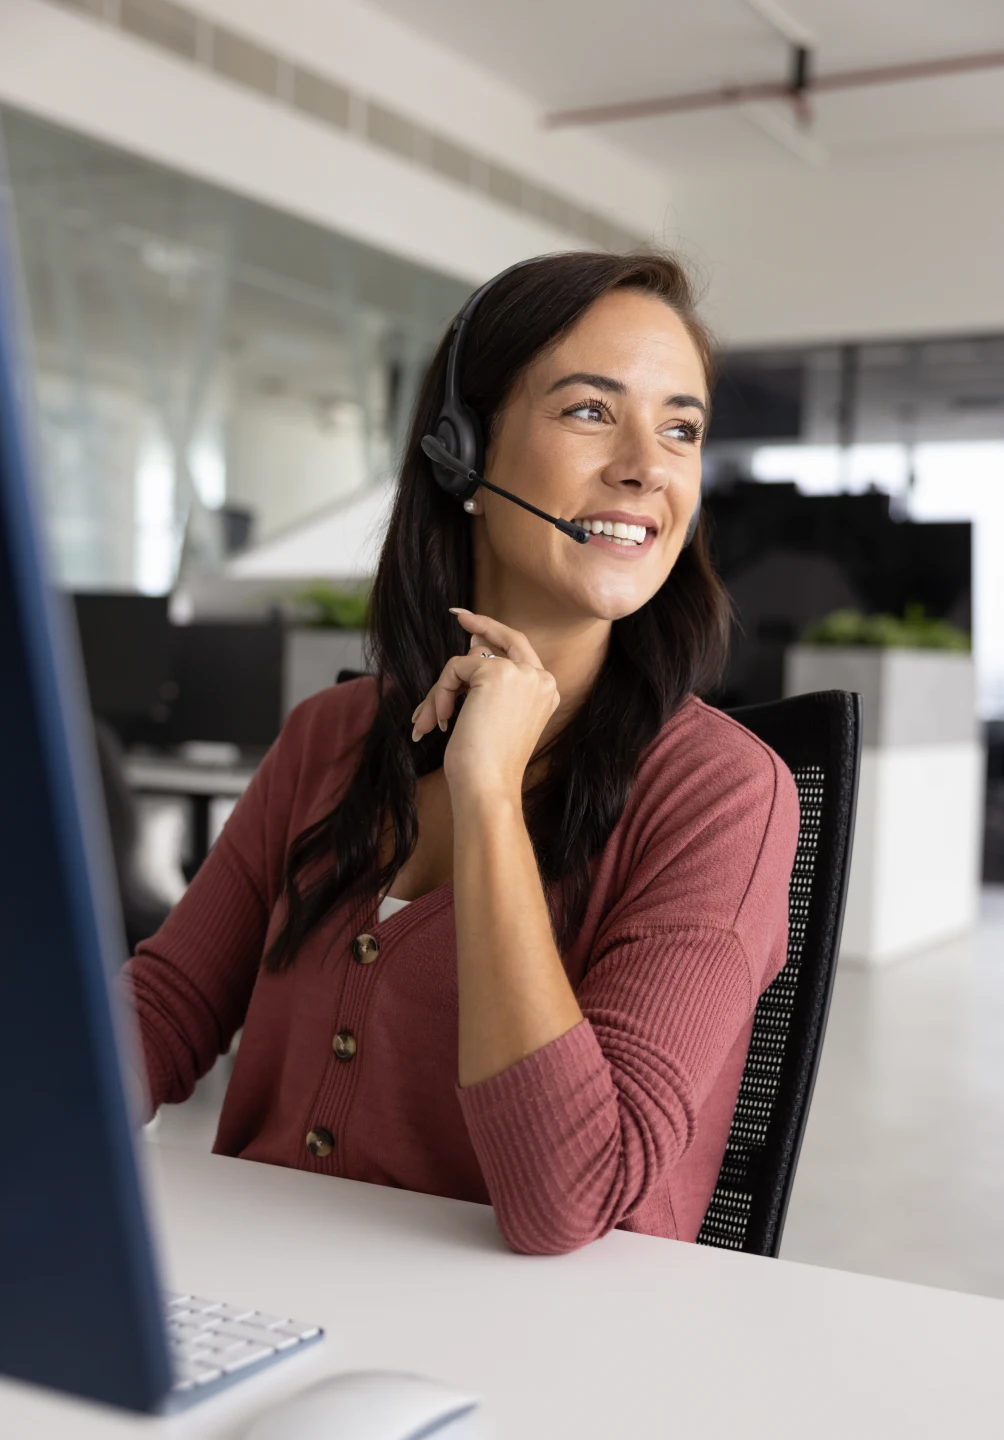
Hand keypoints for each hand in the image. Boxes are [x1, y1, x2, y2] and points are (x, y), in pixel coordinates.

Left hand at [411, 609, 559, 801]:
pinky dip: (439, 694)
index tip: (470, 622)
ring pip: (469, 660)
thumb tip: (472, 644)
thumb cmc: (487, 764)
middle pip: (505, 638)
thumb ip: (488, 681)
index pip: (521, 650)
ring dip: (443, 690)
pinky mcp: (496, 673)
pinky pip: (454, 668)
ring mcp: (521, 673)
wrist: (488, 786)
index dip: (496, 633)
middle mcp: (540, 678)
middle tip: (457, 615)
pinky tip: (442, 721)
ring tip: (432, 720)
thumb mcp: (492, 716)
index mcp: (546, 691)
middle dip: (479, 623)